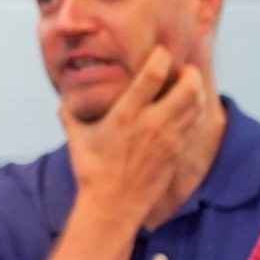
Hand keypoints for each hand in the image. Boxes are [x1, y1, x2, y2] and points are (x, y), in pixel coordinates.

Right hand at [62, 47, 207, 226]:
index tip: (159, 53)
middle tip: (183, 70)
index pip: (153, 74)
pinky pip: (196, 123)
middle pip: (188, 87)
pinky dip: (196, 110)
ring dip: (196, 90)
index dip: (162, 56)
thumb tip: (63, 100)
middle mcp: (151, 124)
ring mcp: (168, 139)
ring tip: (186, 87)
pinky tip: (186, 109)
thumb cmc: (92, 172)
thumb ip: (70, 116)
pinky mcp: (177, 151)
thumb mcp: (77, 140)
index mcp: (125, 115)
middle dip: (190, 72)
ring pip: (197, 104)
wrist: (113, 206)